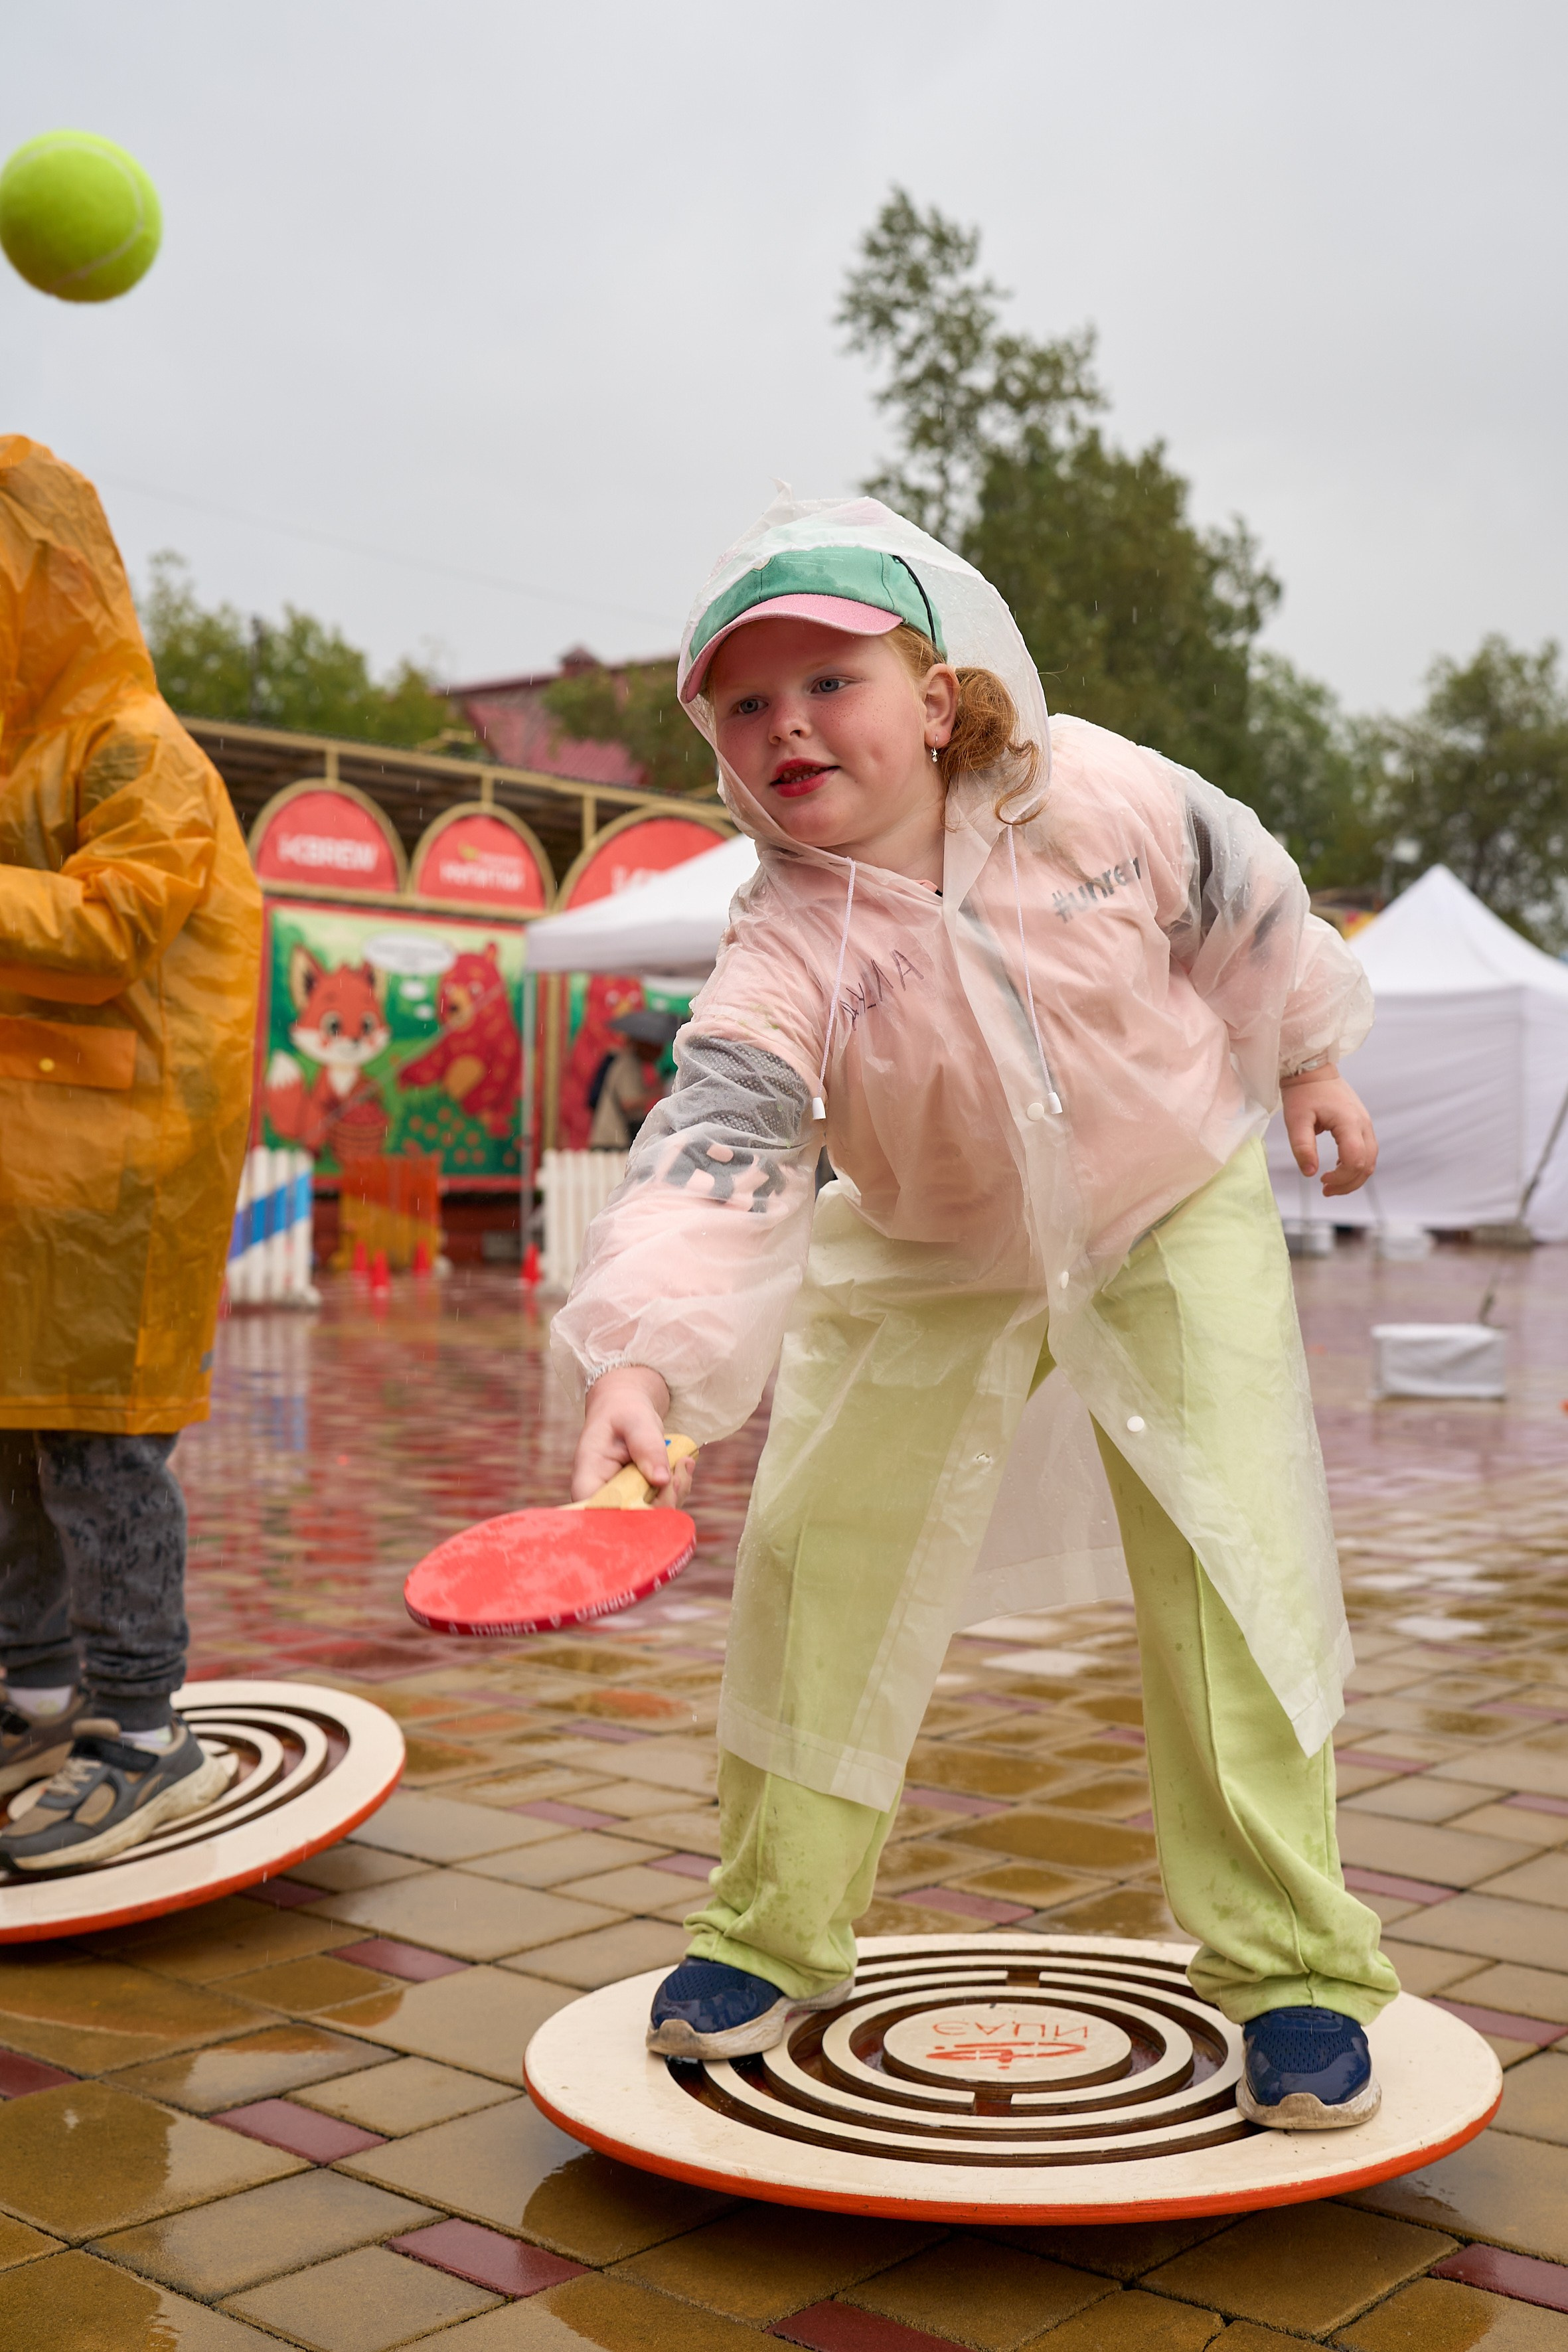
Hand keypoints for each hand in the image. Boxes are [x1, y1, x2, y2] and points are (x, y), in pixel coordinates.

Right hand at [571, 1366, 693, 1505]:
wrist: (626, 1412)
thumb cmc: (624, 1413)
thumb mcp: (635, 1420)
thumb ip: (646, 1446)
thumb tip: (661, 1480)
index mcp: (589, 1479)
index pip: (600, 1514)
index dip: (629, 1516)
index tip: (657, 1493)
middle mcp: (602, 1498)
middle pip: (631, 1522)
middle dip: (663, 1502)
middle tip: (680, 1470)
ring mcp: (622, 1503)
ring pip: (652, 1518)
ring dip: (675, 1494)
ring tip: (683, 1463)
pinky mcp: (639, 1502)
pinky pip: (662, 1508)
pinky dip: (677, 1490)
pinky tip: (682, 1466)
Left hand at [1281, 1063, 1377, 1196]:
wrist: (1312, 1070)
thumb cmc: (1303, 1094)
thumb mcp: (1295, 1121)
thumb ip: (1302, 1147)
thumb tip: (1310, 1174)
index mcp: (1349, 1122)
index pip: (1355, 1160)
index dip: (1341, 1177)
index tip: (1321, 1181)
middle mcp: (1364, 1124)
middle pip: (1368, 1164)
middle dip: (1348, 1183)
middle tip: (1325, 1190)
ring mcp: (1366, 1124)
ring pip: (1371, 1160)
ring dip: (1354, 1177)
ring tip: (1330, 1184)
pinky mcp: (1362, 1125)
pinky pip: (1367, 1151)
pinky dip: (1355, 1165)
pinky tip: (1337, 1170)